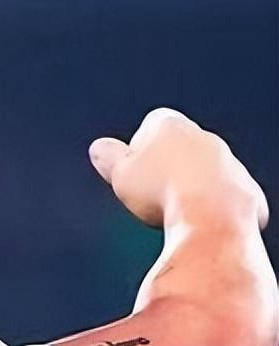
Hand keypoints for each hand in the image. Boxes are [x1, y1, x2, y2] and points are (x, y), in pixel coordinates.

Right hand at [88, 107, 267, 230]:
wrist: (210, 216)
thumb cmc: (160, 192)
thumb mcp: (119, 174)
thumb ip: (109, 157)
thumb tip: (98, 147)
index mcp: (170, 125)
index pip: (150, 125)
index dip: (138, 148)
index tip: (132, 171)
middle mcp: (203, 136)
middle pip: (179, 148)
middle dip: (166, 167)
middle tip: (151, 193)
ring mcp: (228, 160)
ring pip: (203, 171)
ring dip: (189, 186)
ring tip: (173, 210)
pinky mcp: (245, 186)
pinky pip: (223, 195)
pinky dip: (211, 206)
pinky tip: (197, 220)